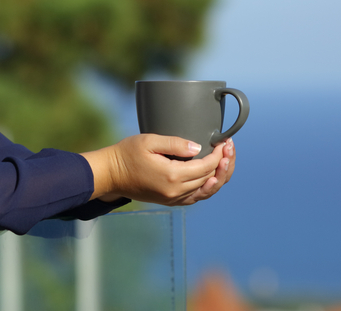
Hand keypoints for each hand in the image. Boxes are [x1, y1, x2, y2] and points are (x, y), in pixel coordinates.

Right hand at [82, 135, 235, 205]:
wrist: (111, 174)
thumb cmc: (127, 154)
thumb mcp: (149, 141)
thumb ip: (174, 143)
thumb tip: (197, 148)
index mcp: (172, 175)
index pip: (206, 166)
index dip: (220, 154)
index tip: (225, 141)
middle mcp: (175, 191)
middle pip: (210, 179)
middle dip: (224, 163)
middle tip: (230, 148)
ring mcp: (173, 198)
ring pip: (206, 191)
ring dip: (219, 177)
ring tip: (227, 162)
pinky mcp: (169, 200)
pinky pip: (195, 197)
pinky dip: (207, 188)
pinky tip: (212, 177)